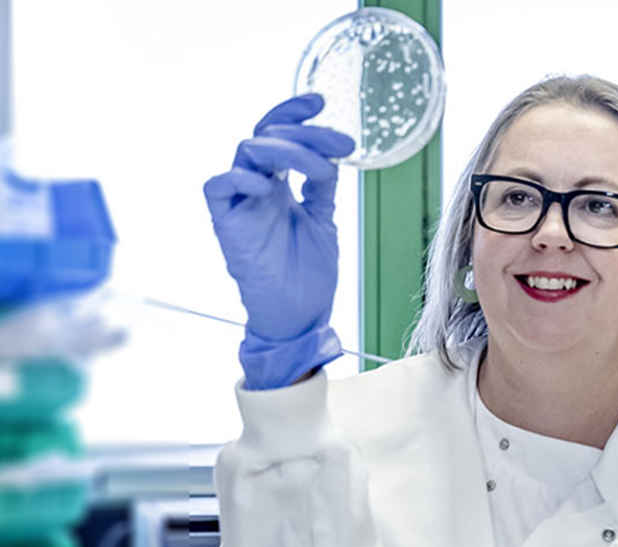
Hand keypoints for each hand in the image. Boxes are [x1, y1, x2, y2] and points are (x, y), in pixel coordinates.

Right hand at [204, 94, 354, 388]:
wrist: (300, 317)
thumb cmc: (308, 273)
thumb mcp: (323, 219)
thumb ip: (322, 185)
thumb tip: (330, 153)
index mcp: (278, 185)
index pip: (277, 135)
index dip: (294, 114)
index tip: (321, 99)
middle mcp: (256, 188)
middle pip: (265, 137)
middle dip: (304, 133)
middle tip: (342, 143)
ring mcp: (240, 204)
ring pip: (245, 153)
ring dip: (283, 150)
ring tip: (315, 167)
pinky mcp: (227, 225)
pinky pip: (217, 187)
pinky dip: (239, 177)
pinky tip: (269, 185)